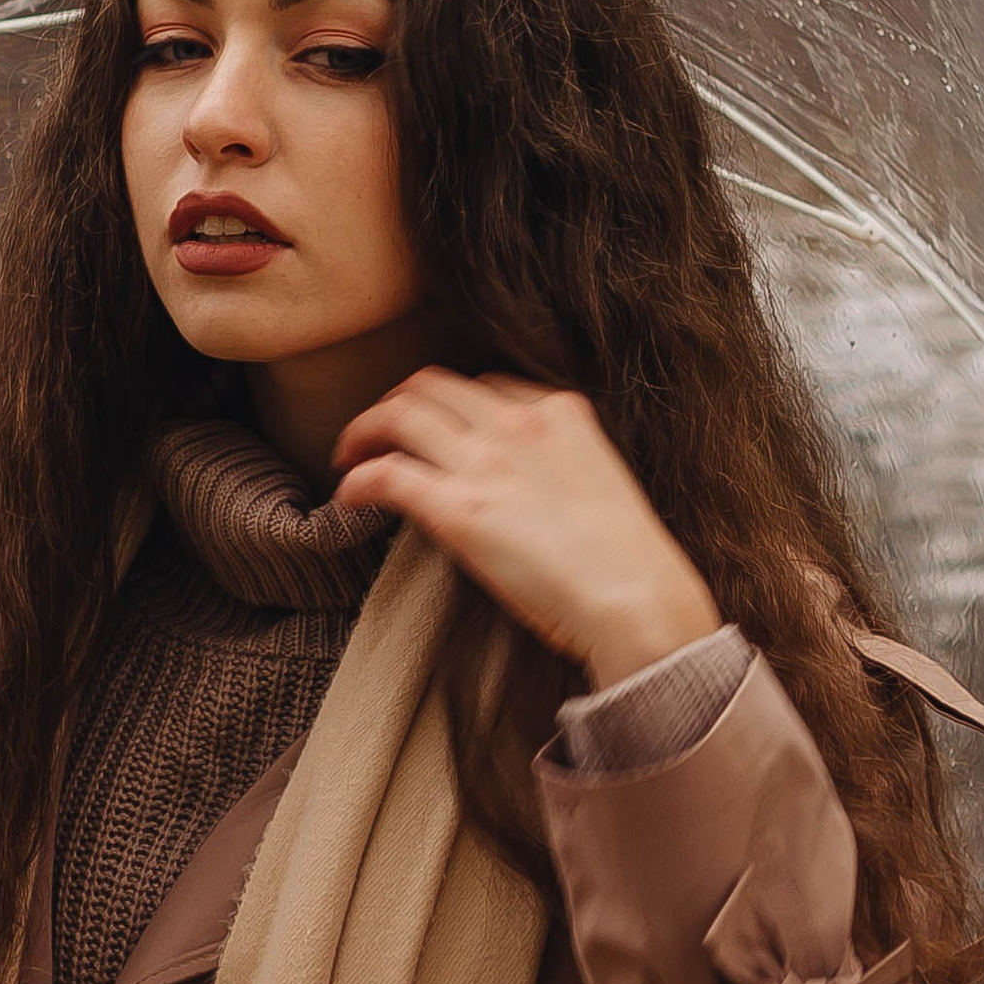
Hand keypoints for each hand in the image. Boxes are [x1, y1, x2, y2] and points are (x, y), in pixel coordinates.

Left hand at [333, 371, 719, 684]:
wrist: (636, 598)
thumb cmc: (627, 561)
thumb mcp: (600, 481)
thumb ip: (559, 464)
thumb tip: (524, 486)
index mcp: (559, 411)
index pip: (484, 385)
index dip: (450, 405)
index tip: (437, 429)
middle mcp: (517, 423)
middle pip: (432, 385)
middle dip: (398, 402)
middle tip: (379, 433)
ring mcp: (485, 461)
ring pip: (400, 413)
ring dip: (365, 429)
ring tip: (350, 454)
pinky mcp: (457, 507)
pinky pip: (386, 473)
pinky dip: (358, 478)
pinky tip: (347, 498)